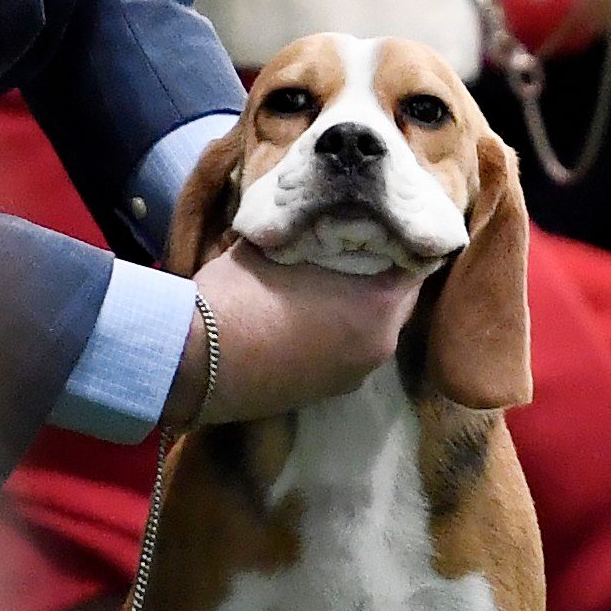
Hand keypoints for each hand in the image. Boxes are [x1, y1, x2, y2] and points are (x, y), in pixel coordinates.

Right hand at [175, 243, 425, 424]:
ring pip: (374, 328)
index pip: (417, 263)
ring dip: (360, 305)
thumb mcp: (278, 245)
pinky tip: (310, 313)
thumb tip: (318, 216)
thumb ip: (312, 230)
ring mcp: (354, 376)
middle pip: (398, 298)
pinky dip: (339, 332)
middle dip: (383, 272)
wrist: (193, 361)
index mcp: (378, 307)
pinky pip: (348, 352)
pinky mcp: (326, 394)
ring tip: (331, 278)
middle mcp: (380, 347)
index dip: (402, 237)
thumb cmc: (239, 295)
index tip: (385, 220)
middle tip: (358, 245)